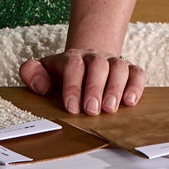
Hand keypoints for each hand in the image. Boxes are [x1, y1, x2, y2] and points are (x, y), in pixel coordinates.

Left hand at [18, 48, 144, 116]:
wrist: (86, 61)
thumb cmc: (63, 74)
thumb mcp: (43, 71)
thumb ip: (32, 73)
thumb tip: (40, 86)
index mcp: (72, 58)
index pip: (73, 66)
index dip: (72, 86)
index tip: (71, 108)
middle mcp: (94, 58)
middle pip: (97, 65)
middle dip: (94, 88)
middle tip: (91, 110)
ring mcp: (113, 63)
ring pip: (119, 67)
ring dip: (115, 88)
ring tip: (110, 109)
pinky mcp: (129, 71)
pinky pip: (137, 73)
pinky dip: (135, 86)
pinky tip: (130, 102)